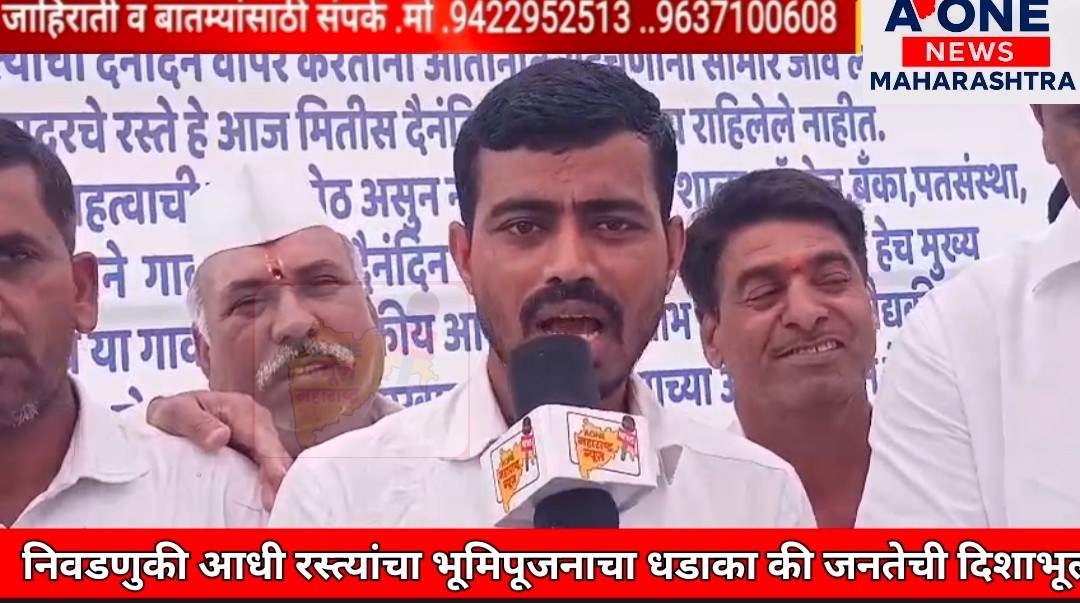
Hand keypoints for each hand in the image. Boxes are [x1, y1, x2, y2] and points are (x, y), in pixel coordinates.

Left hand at [145, 390, 291, 509]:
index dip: (272, 458)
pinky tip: (266, 502)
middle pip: (275, 450)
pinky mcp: (253, 452)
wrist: (172, 416)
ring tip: (273, 508)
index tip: (277, 479)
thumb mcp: (177, 413)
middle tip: (275, 503)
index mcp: (241, 409)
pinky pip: (265, 468)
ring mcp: (257, 438)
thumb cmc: (175, 413)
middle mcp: (256, 422)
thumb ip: (198, 424)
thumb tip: (222, 437)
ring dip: (275, 483)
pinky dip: (267, 484)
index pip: (262, 436)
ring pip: (274, 460)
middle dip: (278, 476)